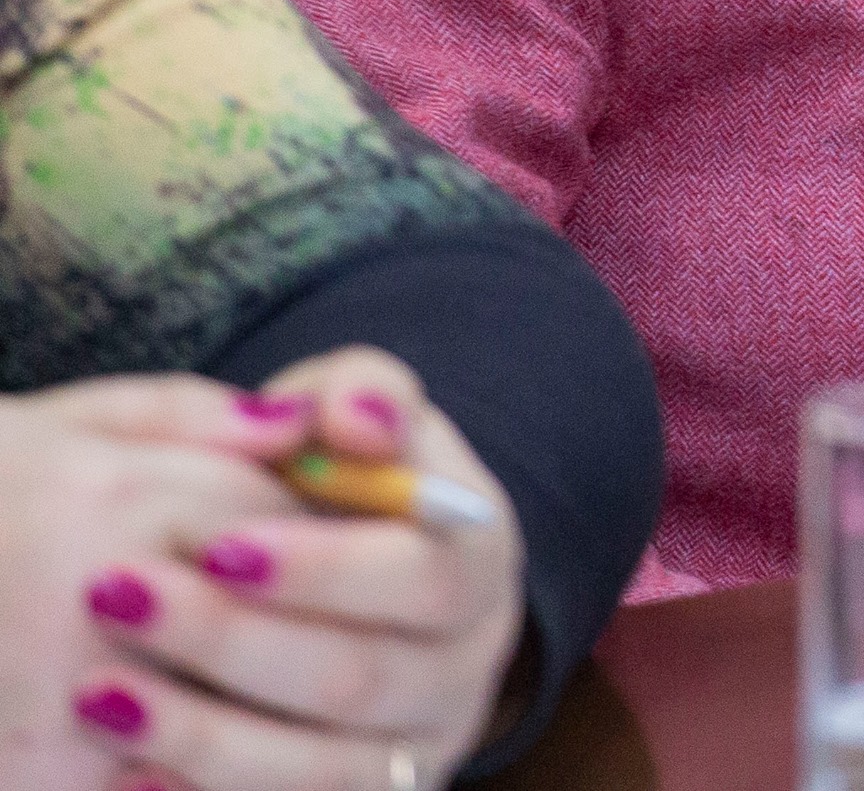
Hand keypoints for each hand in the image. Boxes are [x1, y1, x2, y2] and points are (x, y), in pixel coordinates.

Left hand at [59, 350, 524, 790]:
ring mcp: (418, 749)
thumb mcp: (360, 419)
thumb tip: (357, 416)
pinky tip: (130, 774)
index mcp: (481, 563)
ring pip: (325, 770)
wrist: (358, 584)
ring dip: (207, 737)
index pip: (427, 576)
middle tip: (122, 600)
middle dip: (235, 644)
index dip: (327, 568)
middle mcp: (466, 667)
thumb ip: (360, 392)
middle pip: (363, 678)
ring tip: (101, 696)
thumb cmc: (343, 488)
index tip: (219, 545)